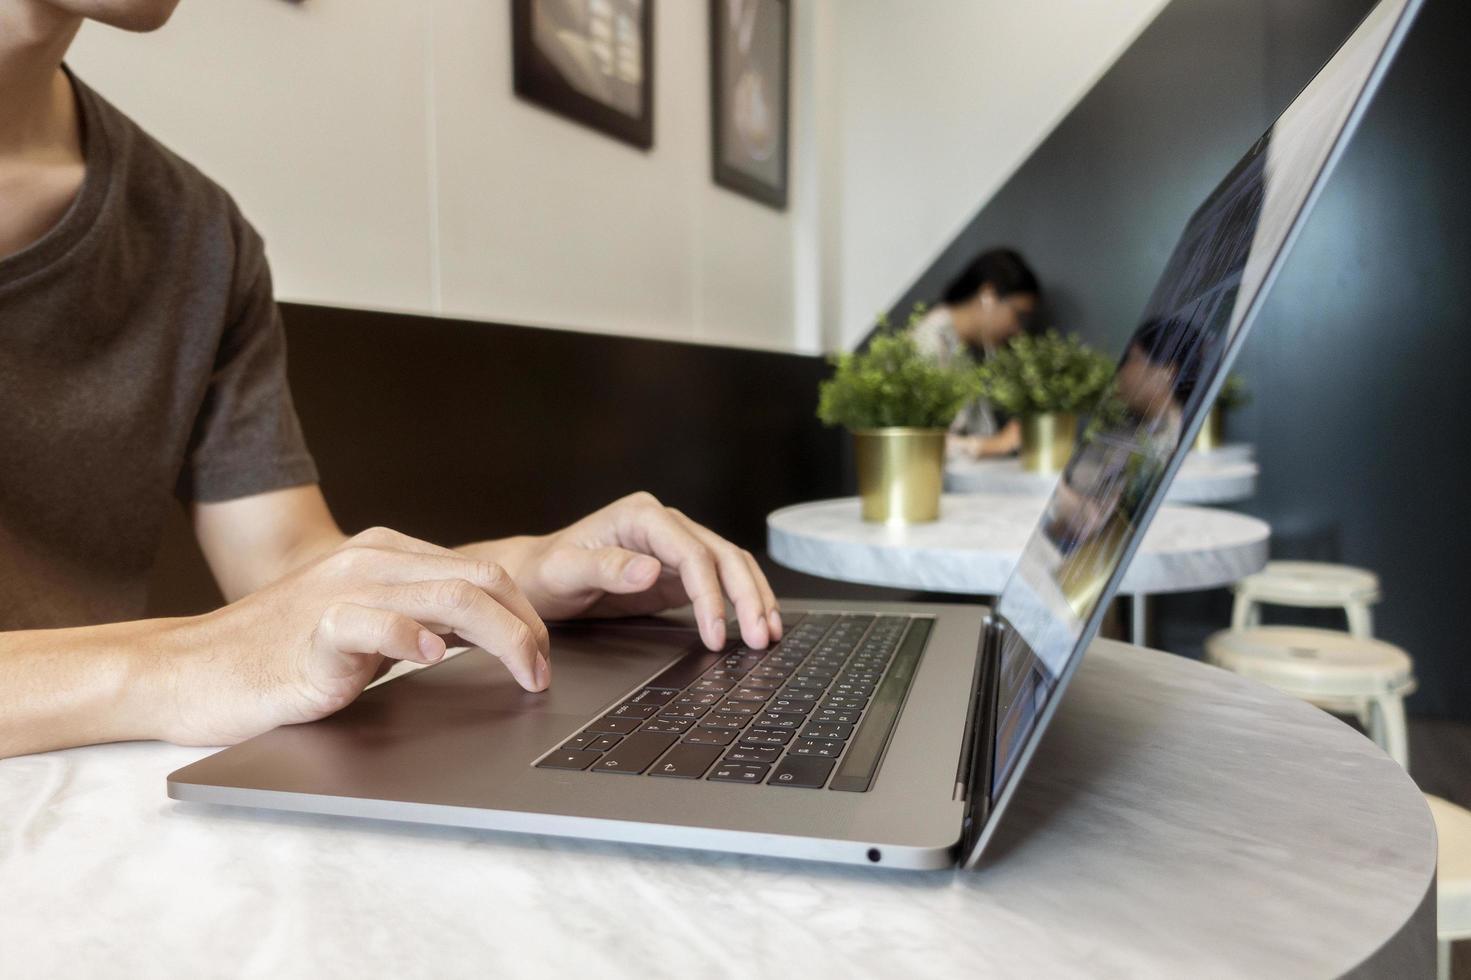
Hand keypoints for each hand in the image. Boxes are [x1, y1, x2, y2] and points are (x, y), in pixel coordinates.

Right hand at [162, 527, 551, 745]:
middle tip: (543, 673)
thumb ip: (418, 620)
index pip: (483, 573)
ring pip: (449, 597)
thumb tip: (484, 638)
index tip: (544, 657)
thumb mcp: (364, 627)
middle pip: (481, 580)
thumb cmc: (278, 655)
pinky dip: (413, 638)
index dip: (527, 615)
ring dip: (503, 639)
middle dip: (529, 629)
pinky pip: (373, 624)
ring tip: (523, 674)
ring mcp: (343, 593)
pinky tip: (433, 658)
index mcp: (387, 556)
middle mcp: (371, 563)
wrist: (193, 671)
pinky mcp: (314, 632)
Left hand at [475, 492, 781, 651]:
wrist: (532, 578)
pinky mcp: (677, 572)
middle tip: (759, 638)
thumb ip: (606, 567)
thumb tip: (652, 570)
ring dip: (754, 599)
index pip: (692, 553)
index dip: (710, 594)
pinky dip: (740, 603)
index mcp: (642, 516)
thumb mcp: (564, 571)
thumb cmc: (543, 572)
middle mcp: (665, 525)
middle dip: (747, 597)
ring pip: (731, 567)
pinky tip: (754, 626)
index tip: (716, 633)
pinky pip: (720, 584)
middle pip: (723, 556)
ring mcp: (675, 547)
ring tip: (768, 634)